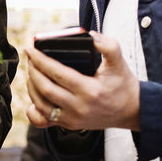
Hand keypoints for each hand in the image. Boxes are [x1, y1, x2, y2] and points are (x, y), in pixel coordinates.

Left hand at [24, 31, 139, 130]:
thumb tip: (91, 35)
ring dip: (31, 86)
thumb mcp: (119, 62)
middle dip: (33, 70)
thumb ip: (108, 46)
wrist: (132, 111)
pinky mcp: (69, 125)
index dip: (40, 59)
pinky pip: (43, 121)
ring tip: (31, 71)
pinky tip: (34, 97)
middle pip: (44, 88)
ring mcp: (72, 119)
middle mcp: (78, 107)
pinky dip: (33, 110)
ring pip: (40, 104)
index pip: (57, 73)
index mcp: (89, 90)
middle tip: (30, 58)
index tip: (30, 48)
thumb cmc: (123, 84)